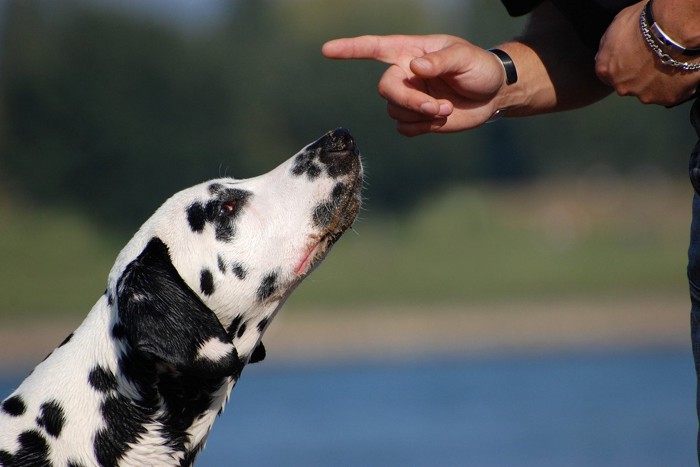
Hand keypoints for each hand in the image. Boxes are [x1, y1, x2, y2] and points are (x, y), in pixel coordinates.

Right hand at [322, 35, 506, 135]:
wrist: (492, 94)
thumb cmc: (479, 68)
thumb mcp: (465, 57)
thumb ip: (440, 61)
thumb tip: (415, 68)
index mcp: (411, 52)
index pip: (374, 48)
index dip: (350, 49)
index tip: (327, 50)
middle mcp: (404, 74)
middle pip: (385, 89)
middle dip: (409, 101)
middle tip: (437, 107)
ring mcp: (408, 98)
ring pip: (394, 111)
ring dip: (420, 115)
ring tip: (446, 110)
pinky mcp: (415, 119)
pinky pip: (404, 128)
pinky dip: (421, 128)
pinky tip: (439, 120)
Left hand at [595, 1, 698, 105]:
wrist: (674, 30)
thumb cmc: (645, 23)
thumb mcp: (617, 26)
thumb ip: (608, 45)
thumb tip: (605, 52)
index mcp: (606, 69)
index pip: (609, 74)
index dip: (622, 65)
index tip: (634, 58)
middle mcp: (621, 86)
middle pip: (628, 84)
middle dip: (638, 74)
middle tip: (653, 58)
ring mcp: (643, 94)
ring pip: (648, 90)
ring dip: (656, 80)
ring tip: (668, 62)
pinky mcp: (665, 98)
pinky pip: (669, 93)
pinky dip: (674, 85)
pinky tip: (679, 68)